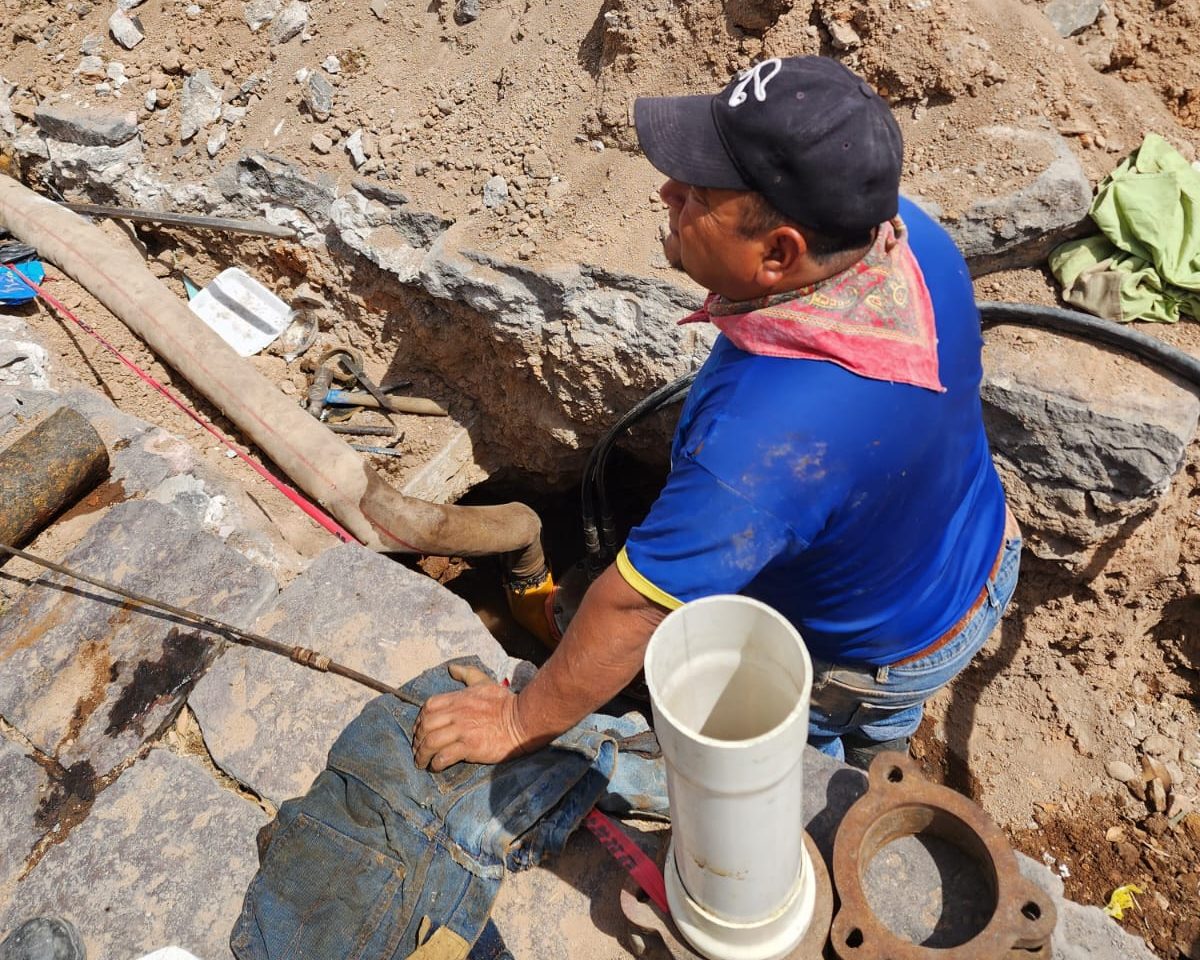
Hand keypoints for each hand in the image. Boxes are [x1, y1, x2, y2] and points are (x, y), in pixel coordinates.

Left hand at [413, 663, 529, 770]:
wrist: (523, 720)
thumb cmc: (505, 702)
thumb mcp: (484, 682)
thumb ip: (467, 674)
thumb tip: (451, 668)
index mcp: (458, 698)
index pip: (428, 707)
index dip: (418, 721)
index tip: (419, 732)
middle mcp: (457, 713)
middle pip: (425, 726)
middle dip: (417, 740)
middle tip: (418, 750)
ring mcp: (463, 730)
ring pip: (431, 742)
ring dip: (422, 755)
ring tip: (422, 763)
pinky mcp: (470, 746)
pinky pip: (444, 756)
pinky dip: (436, 763)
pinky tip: (436, 767)